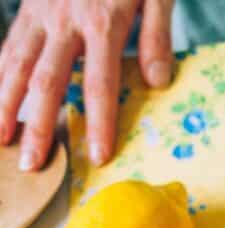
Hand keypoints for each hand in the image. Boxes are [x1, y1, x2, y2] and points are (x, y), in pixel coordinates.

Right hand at [0, 0, 174, 170]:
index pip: (99, 84)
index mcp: (103, 23)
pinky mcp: (28, 7)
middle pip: (48, 82)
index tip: (96, 156)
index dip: (97, 122)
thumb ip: (158, 37)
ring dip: (5, 104)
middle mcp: (65, 21)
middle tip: (32, 165)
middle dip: (38, 126)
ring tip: (0, 140)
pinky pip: (9, 44)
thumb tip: (158, 82)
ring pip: (16, 64)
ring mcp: (40, 13)